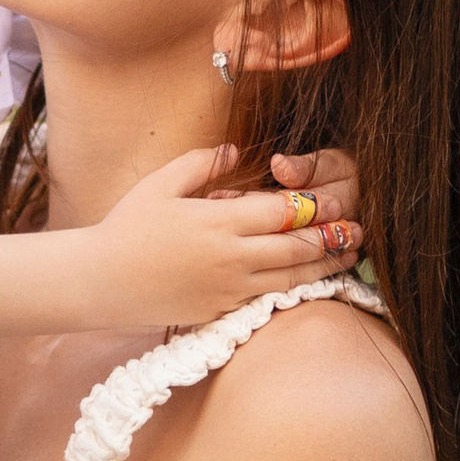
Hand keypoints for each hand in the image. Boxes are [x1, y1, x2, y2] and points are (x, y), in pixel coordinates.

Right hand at [82, 144, 363, 330]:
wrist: (100, 282)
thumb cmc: (127, 228)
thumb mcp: (160, 184)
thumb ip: (202, 163)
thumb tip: (235, 149)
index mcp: (218, 220)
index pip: (282, 211)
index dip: (313, 206)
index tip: (334, 199)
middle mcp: (230, 256)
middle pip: (297, 246)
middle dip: (332, 237)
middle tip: (359, 229)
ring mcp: (228, 288)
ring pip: (291, 278)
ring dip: (325, 266)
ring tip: (349, 256)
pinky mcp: (222, 310)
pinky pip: (268, 300)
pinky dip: (295, 289)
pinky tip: (312, 281)